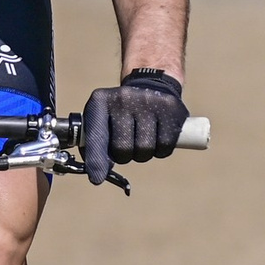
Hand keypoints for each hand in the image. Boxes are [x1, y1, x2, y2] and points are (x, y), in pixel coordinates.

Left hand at [82, 69, 186, 184]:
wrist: (149, 85)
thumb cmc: (119, 113)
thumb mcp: (100, 119)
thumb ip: (93, 145)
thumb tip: (98, 173)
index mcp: (100, 101)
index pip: (96, 136)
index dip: (96, 160)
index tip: (97, 178)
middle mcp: (123, 98)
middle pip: (122, 148)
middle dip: (124, 156)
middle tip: (127, 145)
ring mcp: (148, 101)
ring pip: (144, 150)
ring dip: (142, 154)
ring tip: (141, 138)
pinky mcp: (170, 108)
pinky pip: (165, 146)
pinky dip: (160, 150)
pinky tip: (157, 136)